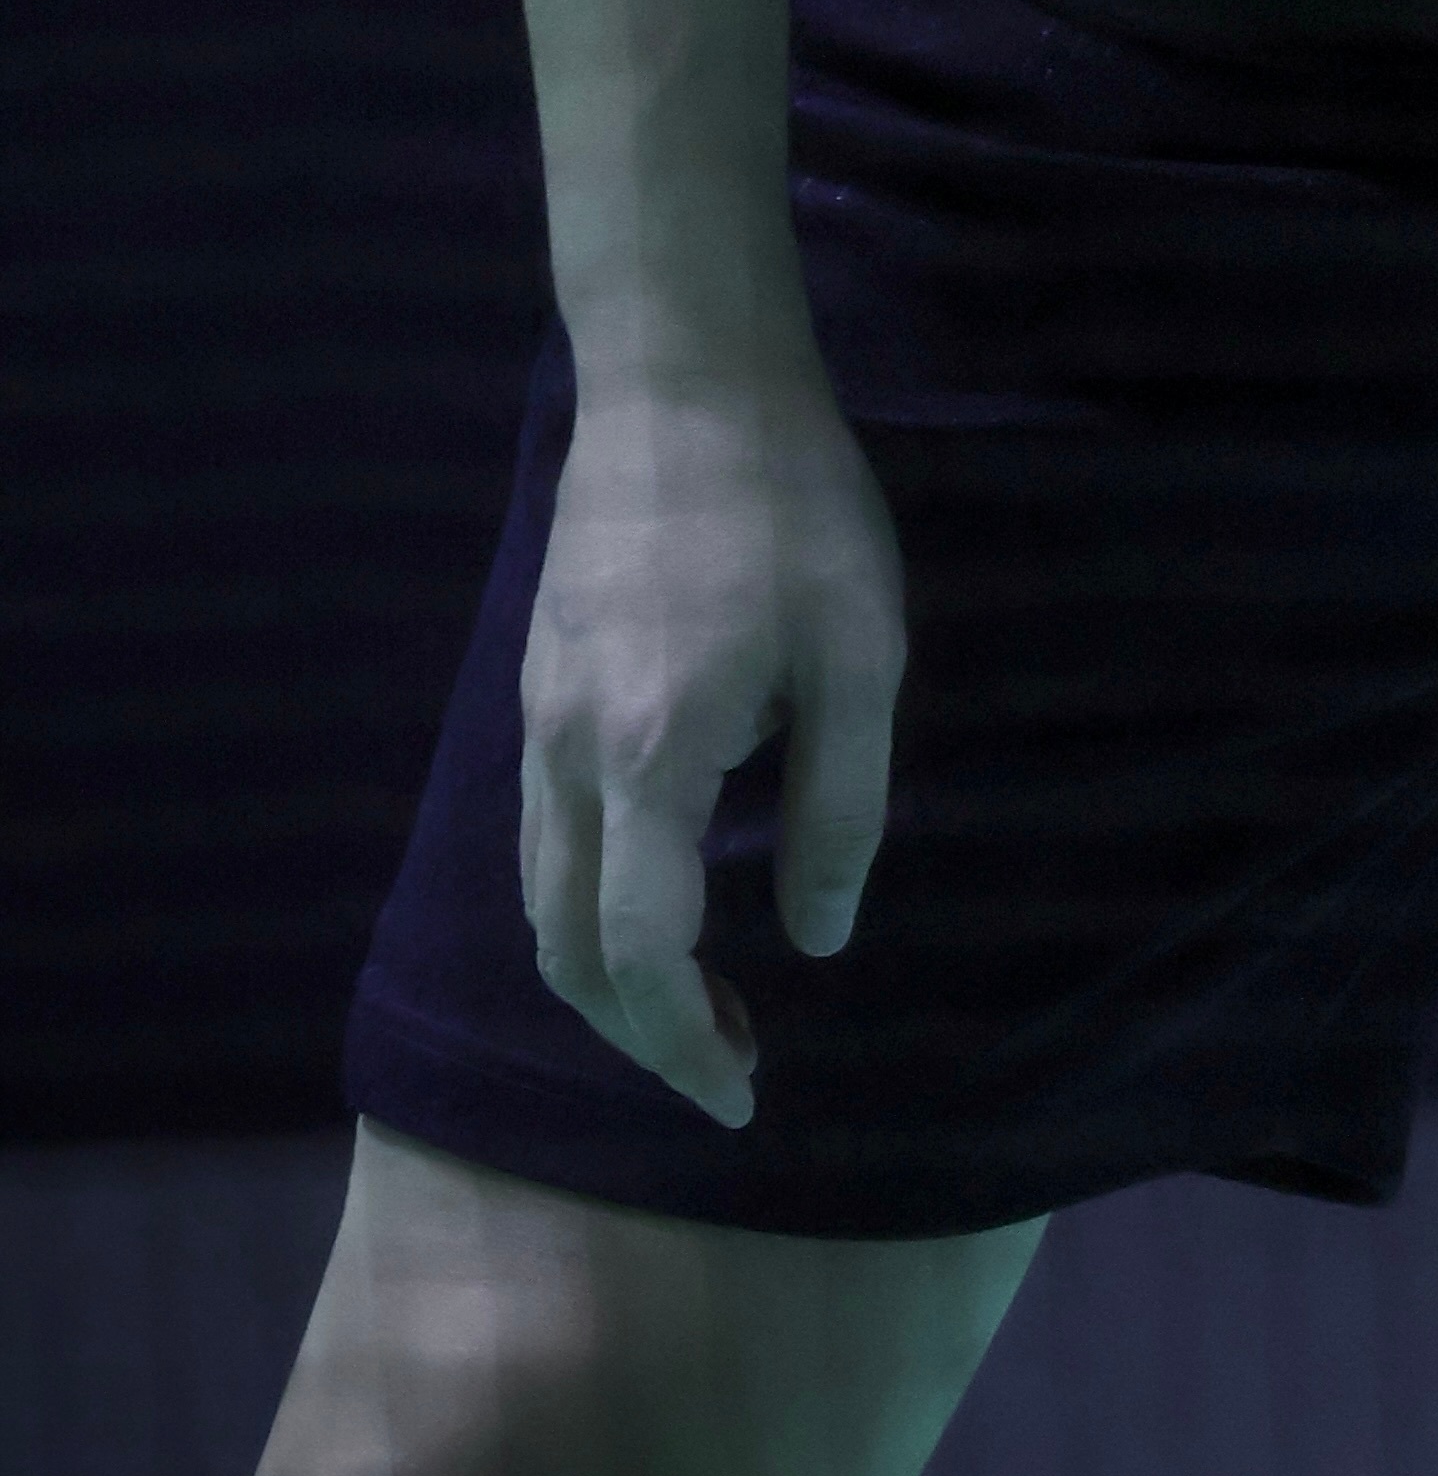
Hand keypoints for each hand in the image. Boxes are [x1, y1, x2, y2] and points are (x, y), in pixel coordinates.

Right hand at [517, 369, 905, 1123]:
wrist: (685, 381)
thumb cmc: (794, 508)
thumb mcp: (861, 655)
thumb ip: (842, 806)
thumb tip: (818, 938)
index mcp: (650, 755)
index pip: (637, 953)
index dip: (684, 1043)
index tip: (744, 1095)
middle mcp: (567, 751)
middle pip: (567, 951)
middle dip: (639, 1037)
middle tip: (727, 1076)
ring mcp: (538, 717)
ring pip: (538, 899)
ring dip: (605, 980)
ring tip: (699, 1009)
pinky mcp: (538, 684)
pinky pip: (539, 836)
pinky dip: (584, 907)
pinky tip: (656, 903)